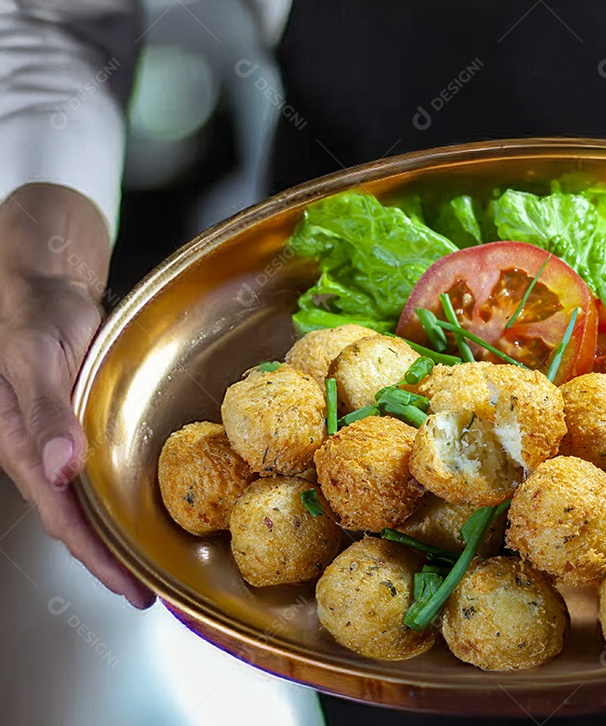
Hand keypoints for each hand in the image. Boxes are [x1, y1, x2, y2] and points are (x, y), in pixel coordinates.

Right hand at [0, 183, 152, 606]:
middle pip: (79, 523)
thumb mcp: (34, 357)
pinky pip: (103, 475)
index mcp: (24, 447)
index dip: (97, 557)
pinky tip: (147, 509)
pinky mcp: (85, 429)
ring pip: (92, 503)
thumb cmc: (32, 316)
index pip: (62, 519)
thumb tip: (60, 468)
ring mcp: (65, 444)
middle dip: (112, 561)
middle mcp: (44, 454)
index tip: (131, 588)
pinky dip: (124, 498)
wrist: (45, 286)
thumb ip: (45, 412)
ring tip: (154, 564)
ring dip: (119, 536)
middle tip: (152, 591)